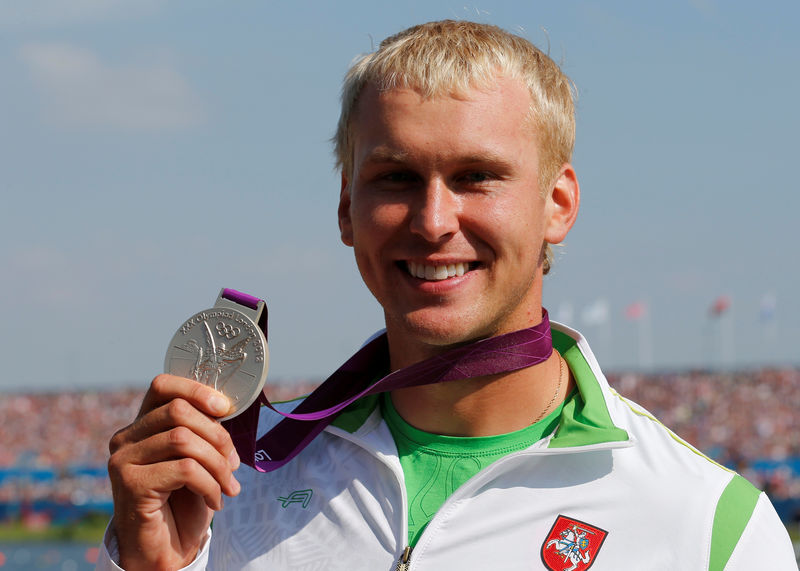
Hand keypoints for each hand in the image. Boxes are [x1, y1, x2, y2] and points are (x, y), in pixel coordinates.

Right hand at [107, 375, 241, 569]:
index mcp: (142, 425)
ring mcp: (123, 460)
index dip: (196, 390)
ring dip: (217, 464)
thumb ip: (203, 431)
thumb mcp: (197, 459)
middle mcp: (126, 438)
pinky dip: (209, 484)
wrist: (165, 550)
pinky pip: (184, 469)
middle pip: (178, 410)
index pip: (163, 385)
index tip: (225, 408)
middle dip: (216, 435)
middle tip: (233, 462)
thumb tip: (225, 407)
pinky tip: (214, 501)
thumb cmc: (184, 502)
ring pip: (183, 439)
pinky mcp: (131, 484)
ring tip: (228, 486)